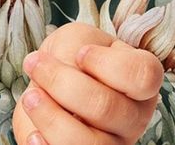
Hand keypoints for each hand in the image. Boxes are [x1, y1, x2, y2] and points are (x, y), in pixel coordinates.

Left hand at [12, 22, 163, 144]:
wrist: (48, 80)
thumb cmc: (69, 55)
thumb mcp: (76, 40)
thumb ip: (75, 54)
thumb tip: (64, 81)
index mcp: (139, 85)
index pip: (143, 77)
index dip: (107, 64)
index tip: (80, 53)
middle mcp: (133, 119)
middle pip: (107, 108)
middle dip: (61, 83)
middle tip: (34, 64)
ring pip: (89, 144)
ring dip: (50, 117)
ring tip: (30, 98)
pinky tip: (34, 134)